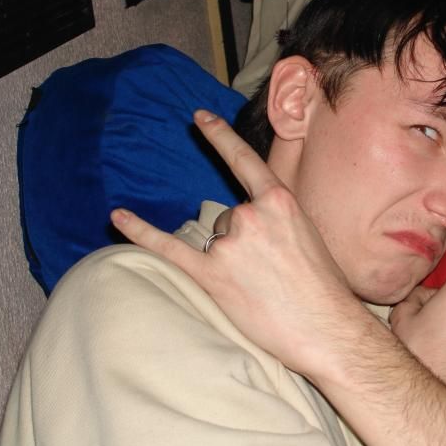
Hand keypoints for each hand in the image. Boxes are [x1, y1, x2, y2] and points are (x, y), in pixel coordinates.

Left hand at [111, 110, 363, 375]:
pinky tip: (118, 216)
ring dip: (229, 261)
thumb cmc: (324, 287)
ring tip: (261, 288)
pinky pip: (169, 249)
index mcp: (280, 200)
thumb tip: (253, 223)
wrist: (326, 327)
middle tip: (269, 273)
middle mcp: (251, 215)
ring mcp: (230, 244)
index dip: (220, 136)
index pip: (243, 159)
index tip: (200, 117)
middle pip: (228, 216)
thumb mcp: (309, 234)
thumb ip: (278, 218)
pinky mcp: (212, 275)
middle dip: (242, 241)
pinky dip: (141, 231)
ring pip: (215, 240)